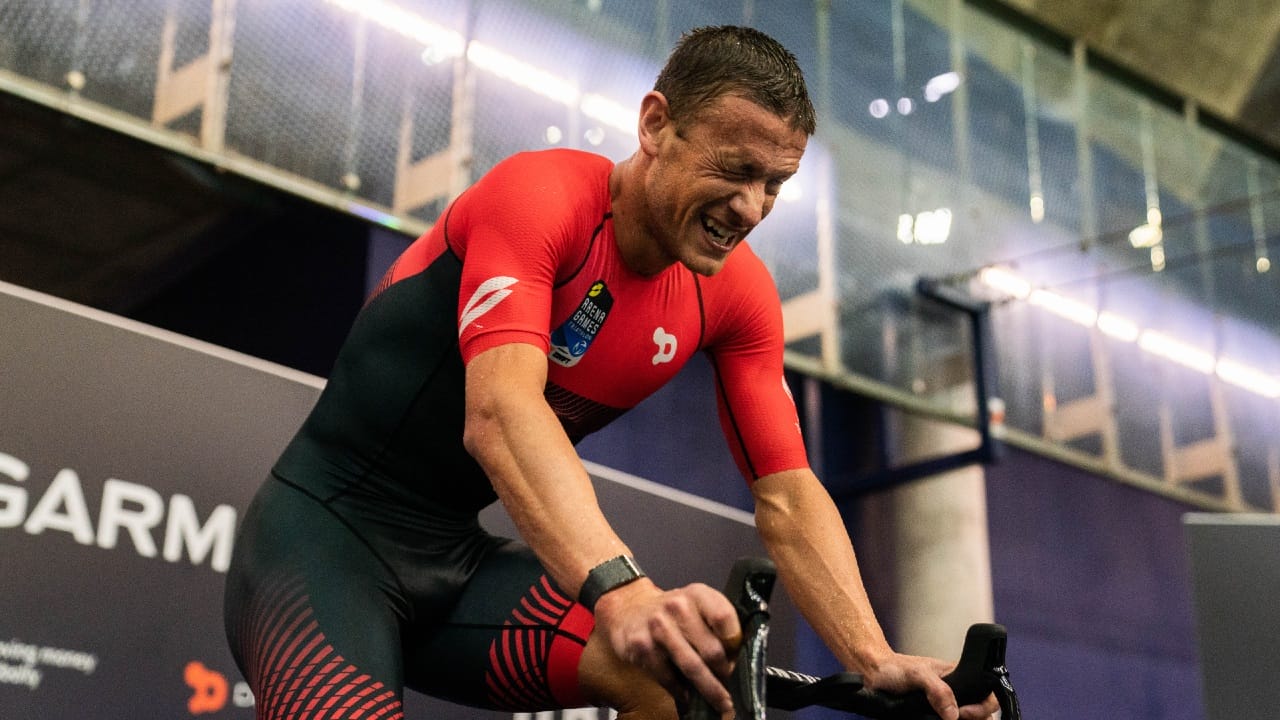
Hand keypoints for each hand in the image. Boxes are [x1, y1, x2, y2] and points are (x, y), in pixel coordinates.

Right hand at [591, 579, 741, 713]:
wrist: (628, 608)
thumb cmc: (671, 612)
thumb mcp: (697, 604)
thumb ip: (718, 623)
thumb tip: (738, 657)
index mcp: (698, 594)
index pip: (724, 618)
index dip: (735, 643)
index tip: (738, 660)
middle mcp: (678, 606)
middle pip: (712, 649)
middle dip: (724, 675)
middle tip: (732, 690)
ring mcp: (658, 627)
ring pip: (692, 667)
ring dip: (709, 690)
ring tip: (720, 702)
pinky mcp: (642, 647)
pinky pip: (668, 677)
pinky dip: (681, 691)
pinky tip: (688, 695)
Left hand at [863, 652, 999, 719]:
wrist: (873, 675)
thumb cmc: (894, 668)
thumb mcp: (918, 675)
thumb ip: (938, 691)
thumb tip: (953, 714)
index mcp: (959, 676)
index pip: (987, 695)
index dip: (982, 707)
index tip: (964, 713)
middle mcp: (956, 692)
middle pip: (981, 713)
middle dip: (975, 718)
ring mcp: (945, 706)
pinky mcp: (932, 715)